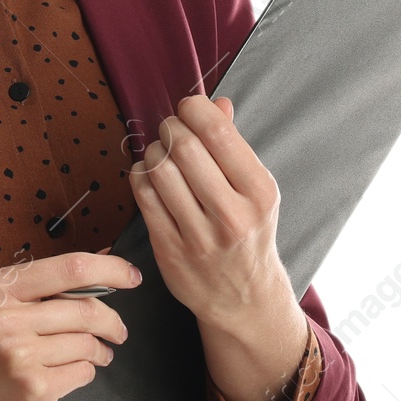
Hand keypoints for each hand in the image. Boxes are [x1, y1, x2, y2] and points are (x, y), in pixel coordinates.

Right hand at [0, 251, 141, 400]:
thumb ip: (39, 291)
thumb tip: (96, 267)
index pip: (70, 268)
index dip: (110, 269)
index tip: (130, 275)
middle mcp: (7, 317)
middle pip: (87, 309)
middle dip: (111, 321)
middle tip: (116, 330)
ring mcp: (20, 355)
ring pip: (88, 343)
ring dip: (100, 351)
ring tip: (94, 355)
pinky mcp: (34, 389)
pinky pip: (82, 372)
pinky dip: (85, 372)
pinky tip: (70, 374)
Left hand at [128, 93, 296, 330]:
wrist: (244, 297)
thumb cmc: (249, 232)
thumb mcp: (255, 189)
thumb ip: (234, 144)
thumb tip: (217, 102)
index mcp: (260, 192)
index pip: (218, 133)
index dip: (194, 109)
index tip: (189, 108)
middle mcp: (232, 215)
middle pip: (185, 148)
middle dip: (171, 128)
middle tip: (171, 130)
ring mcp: (199, 236)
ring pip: (159, 169)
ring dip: (153, 151)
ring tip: (161, 153)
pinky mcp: (169, 250)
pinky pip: (143, 196)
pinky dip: (140, 174)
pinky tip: (150, 175)